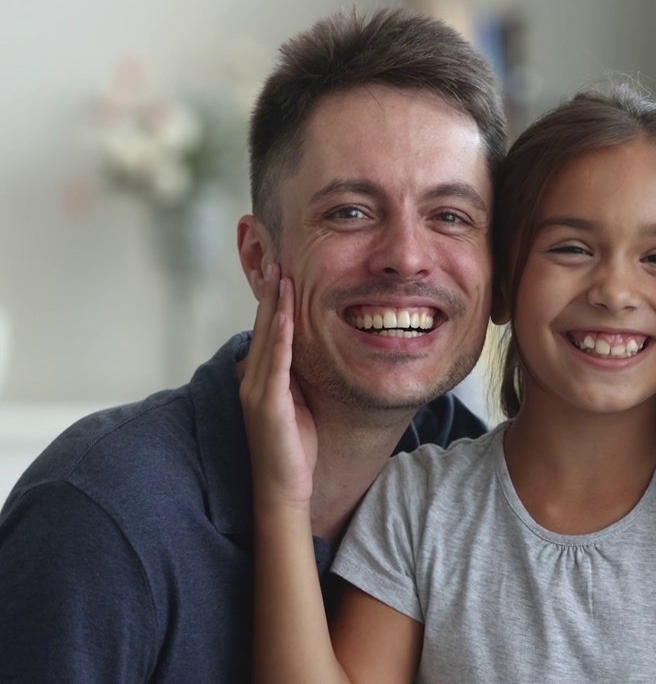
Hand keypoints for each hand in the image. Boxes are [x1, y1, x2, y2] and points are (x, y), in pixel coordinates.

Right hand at [239, 265, 316, 511]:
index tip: (278, 270)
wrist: (284, 489)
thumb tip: (312, 349)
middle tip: (274, 258)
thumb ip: (297, 376)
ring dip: (275, 306)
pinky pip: (276, 366)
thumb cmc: (295, 449)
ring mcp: (256, 392)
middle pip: (263, 328)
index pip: (267, 331)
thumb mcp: (298, 403)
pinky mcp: (267, 406)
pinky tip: (286, 317)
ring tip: (281, 276)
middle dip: (270, 293)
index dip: (273, 301)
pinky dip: (281, 340)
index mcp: (260, 379)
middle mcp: (251, 381)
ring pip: (268, 340)